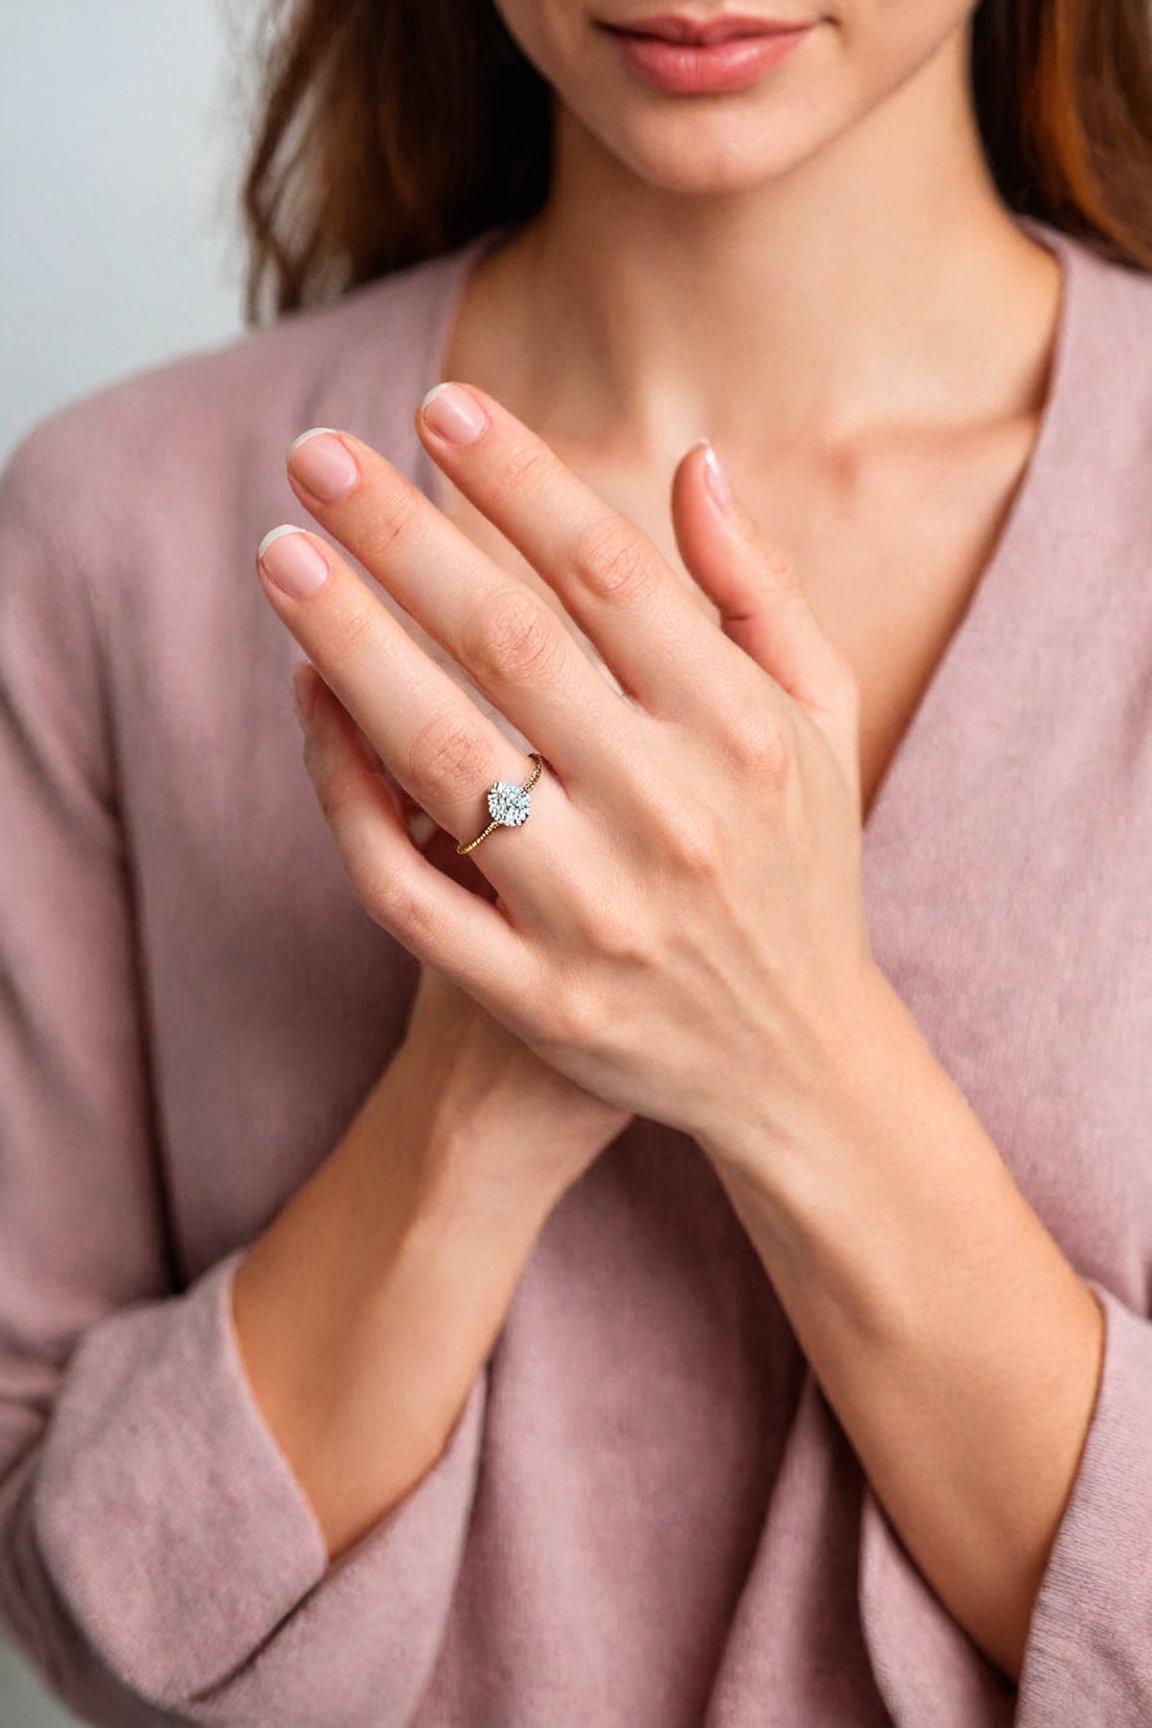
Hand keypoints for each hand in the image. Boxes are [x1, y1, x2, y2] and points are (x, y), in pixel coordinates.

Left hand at [257, 385, 872, 1157]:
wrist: (793, 1064)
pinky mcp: (534, 996)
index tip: (436, 407)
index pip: (609, 575)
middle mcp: (672, 818)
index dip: (516, 480)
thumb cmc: (802, 867)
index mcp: (745, 734)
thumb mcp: (822, 724)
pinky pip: (407, 886)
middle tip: (315, 455)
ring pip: (441, 758)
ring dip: (349, 643)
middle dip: (404, 535)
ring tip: (281, 554)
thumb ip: (760, 594)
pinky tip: (308, 702)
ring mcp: (595, 916)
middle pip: (510, 645)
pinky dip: (344, 792)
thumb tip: (693, 464)